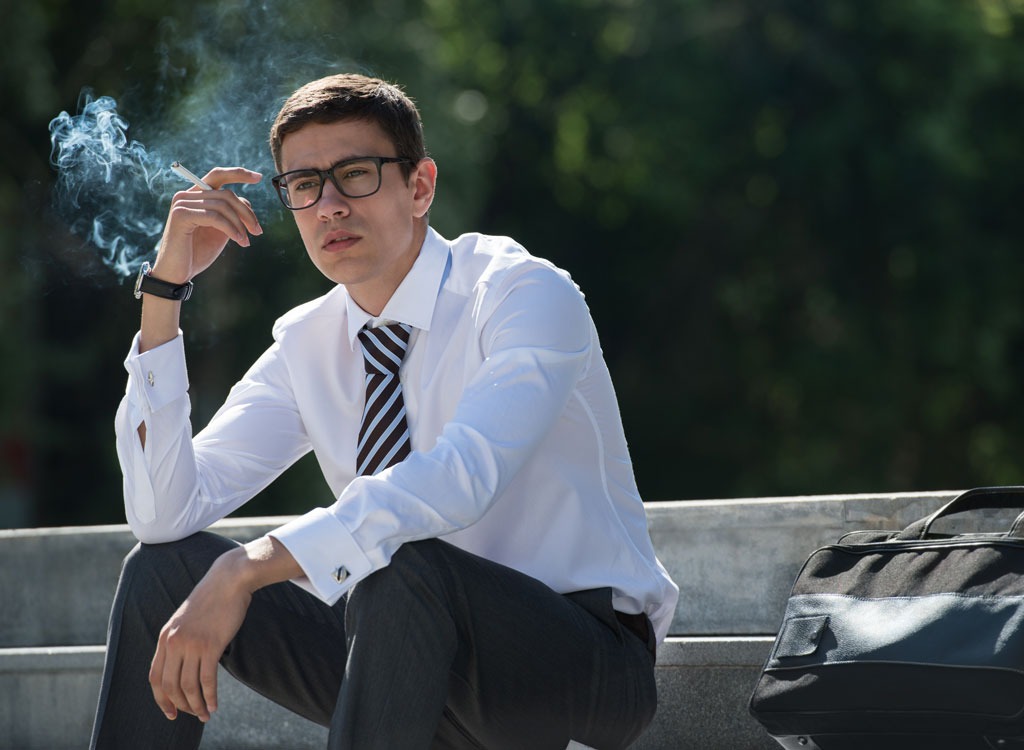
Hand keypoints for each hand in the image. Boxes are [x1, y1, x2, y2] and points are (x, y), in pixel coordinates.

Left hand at [148, 553, 251, 722]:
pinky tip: (214, 705)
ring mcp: (191, 644)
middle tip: (192, 715)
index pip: (155, 677)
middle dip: (180, 705)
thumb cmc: (212, 599)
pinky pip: (206, 680)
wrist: (229, 580)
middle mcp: (173, 642)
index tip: (170, 712)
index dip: (161, 699)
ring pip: (188, 686)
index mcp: (165, 637)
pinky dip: (209, 696)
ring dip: (196, 705)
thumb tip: (182, 664)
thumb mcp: (186, 620)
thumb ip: (179, 639)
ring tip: (204, 714)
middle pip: (170, 685)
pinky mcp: (210, 645)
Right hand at [152, 167, 263, 284]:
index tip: (259, 177)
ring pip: (223, 205)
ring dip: (240, 225)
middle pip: (226, 193)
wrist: (177, 273)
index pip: (218, 175)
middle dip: (246, 212)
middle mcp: (186, 195)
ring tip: (247, 241)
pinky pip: (215, 217)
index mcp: (195, 195)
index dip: (238, 173)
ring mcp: (182, 204)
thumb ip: (230, 214)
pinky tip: (239, 241)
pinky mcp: (181, 215)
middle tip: (257, 231)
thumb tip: (246, 202)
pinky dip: (231, 229)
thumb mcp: (220, 230)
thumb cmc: (198, 252)